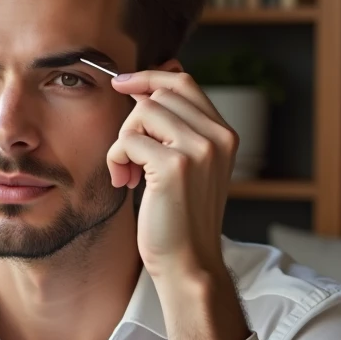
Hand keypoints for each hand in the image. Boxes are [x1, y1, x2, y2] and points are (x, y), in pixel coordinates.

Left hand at [106, 69, 237, 280]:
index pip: (184, 82)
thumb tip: (143, 88)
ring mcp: (199, 149)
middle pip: (158, 95)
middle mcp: (217, 137)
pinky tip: (125, 183)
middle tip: (128, 157)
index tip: (122, 84)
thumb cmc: (179, 217)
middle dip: (132, 122)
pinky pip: (128, 140)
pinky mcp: (174, 166)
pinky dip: (116, 159)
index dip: (150, 77)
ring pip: (141, 113)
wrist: (188, 262)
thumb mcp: (186, 165)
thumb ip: (175, 128)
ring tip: (129, 173)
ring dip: (123, 142)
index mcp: (224, 134)